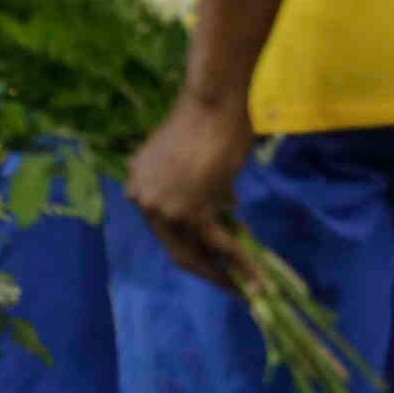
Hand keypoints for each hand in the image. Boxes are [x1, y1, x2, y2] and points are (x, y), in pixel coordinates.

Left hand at [128, 91, 256, 286]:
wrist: (213, 104)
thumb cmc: (210, 123)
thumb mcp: (198, 163)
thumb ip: (203, 190)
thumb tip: (226, 210)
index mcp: (138, 184)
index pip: (163, 226)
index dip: (191, 242)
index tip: (213, 256)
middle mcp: (142, 199)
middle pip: (174, 246)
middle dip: (204, 268)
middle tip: (228, 284)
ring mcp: (162, 207)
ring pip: (194, 251)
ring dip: (222, 273)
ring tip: (245, 288)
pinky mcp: (189, 211)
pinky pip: (217, 244)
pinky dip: (239, 262)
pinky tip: (256, 279)